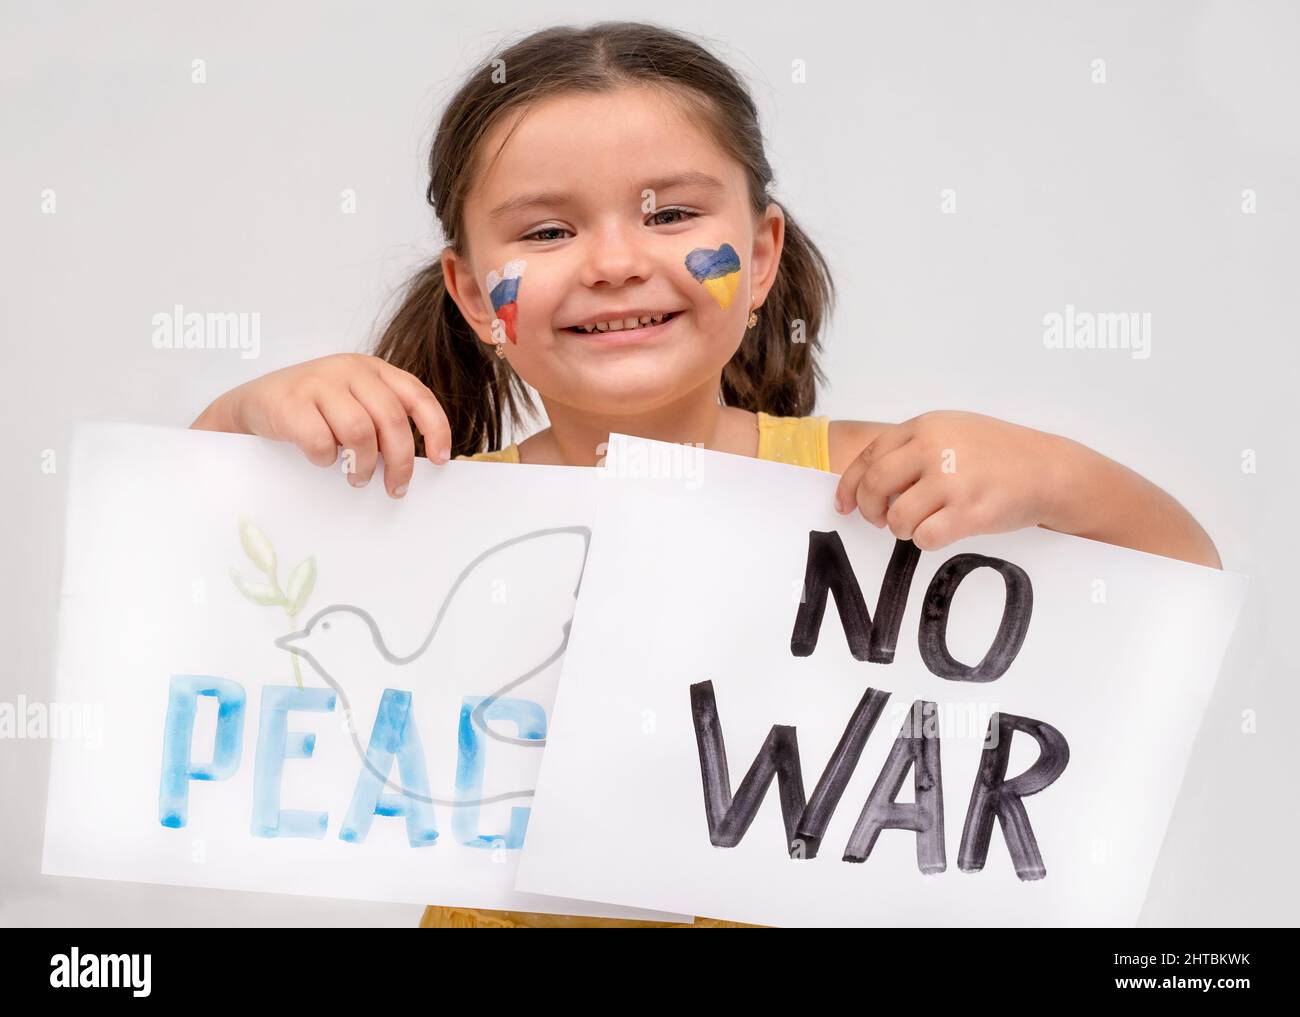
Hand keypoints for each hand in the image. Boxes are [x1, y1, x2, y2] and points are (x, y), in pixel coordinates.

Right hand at [191, 353, 450, 497]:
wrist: (253, 403)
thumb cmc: (312, 409)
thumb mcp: (352, 403)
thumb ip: (382, 420)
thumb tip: (413, 464)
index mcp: (372, 369)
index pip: (417, 396)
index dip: (435, 429)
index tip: (440, 460)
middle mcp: (348, 369)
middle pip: (392, 421)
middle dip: (400, 462)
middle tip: (396, 488)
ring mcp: (318, 382)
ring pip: (360, 432)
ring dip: (363, 466)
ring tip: (357, 478)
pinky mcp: (290, 403)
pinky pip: (322, 442)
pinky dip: (327, 460)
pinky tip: (322, 460)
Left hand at [834, 410, 1068, 549]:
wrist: (1048, 469)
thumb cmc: (998, 454)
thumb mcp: (952, 431)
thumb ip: (912, 448)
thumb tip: (867, 480)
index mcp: (926, 427)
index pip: (869, 457)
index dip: (849, 485)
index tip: (844, 504)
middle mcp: (935, 448)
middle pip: (874, 485)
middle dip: (870, 509)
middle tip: (879, 519)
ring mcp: (953, 480)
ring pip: (897, 517)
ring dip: (901, 529)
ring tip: (919, 525)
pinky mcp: (970, 511)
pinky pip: (925, 537)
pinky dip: (925, 541)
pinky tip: (939, 532)